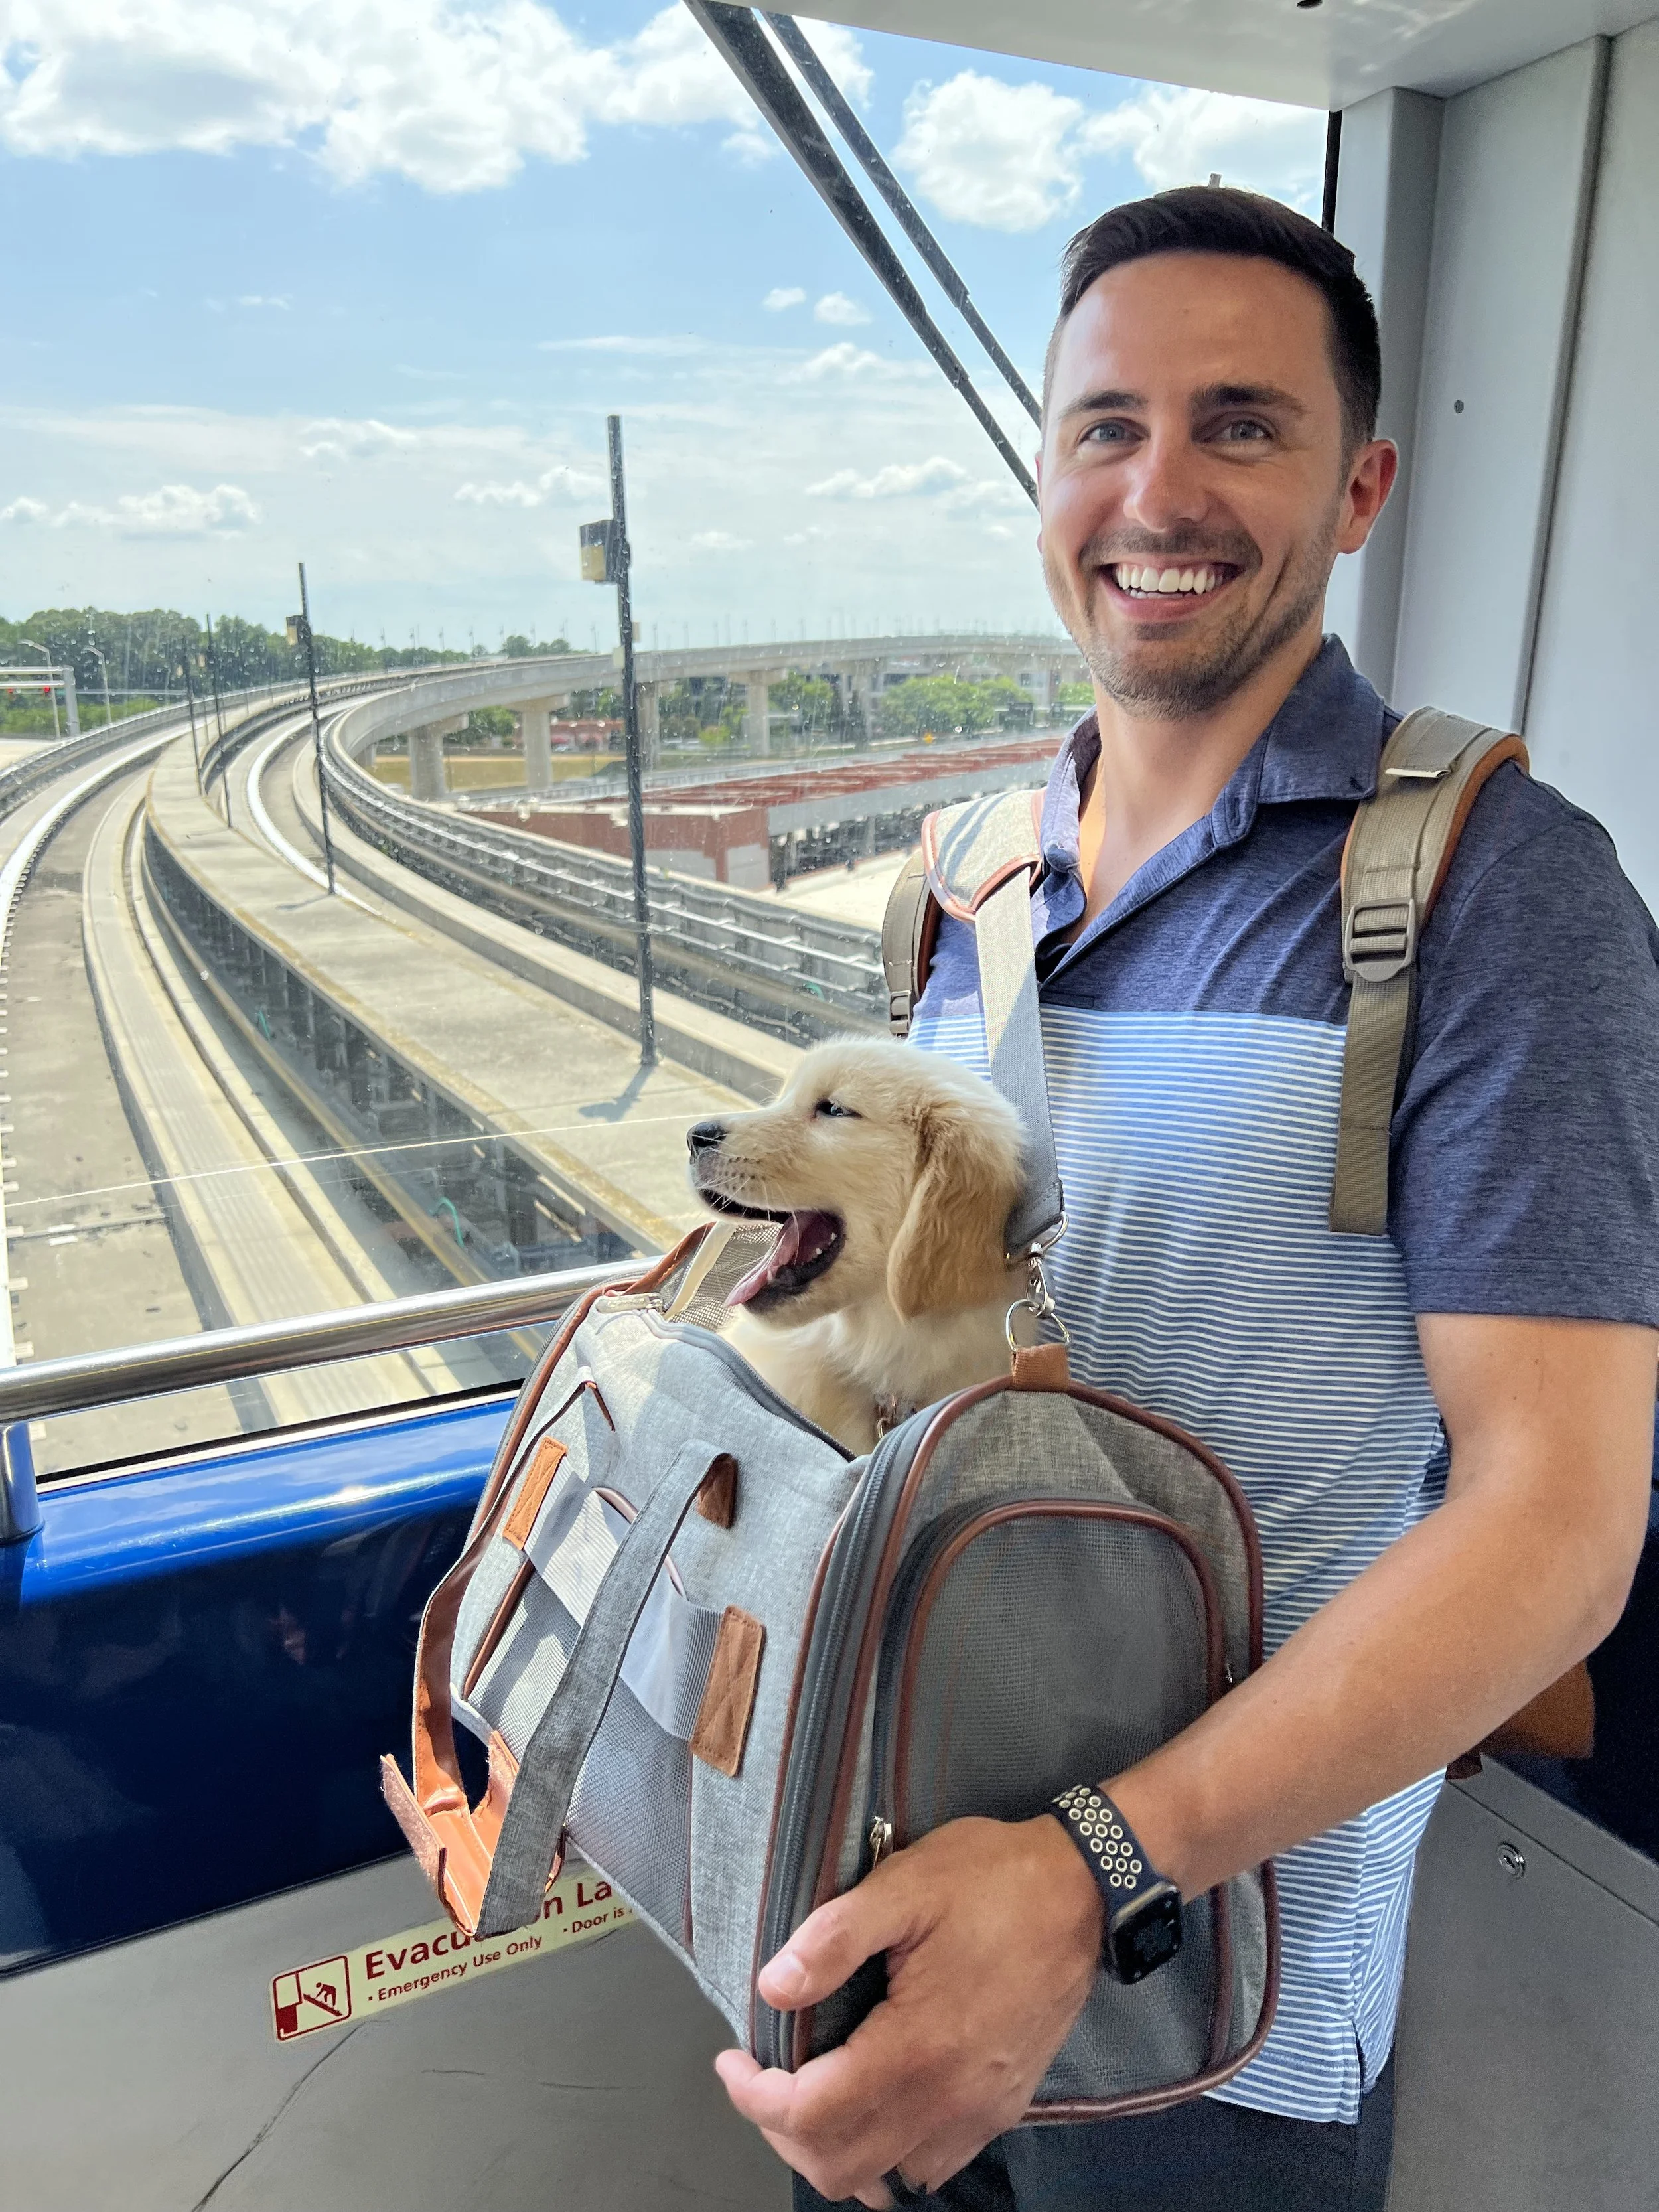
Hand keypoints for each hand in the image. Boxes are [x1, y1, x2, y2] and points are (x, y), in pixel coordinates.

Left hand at [715, 1814, 1103, 2205]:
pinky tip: (871, 2098)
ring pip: (884, 2175)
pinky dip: (885, 2150)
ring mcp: (981, 2112)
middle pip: (839, 2166)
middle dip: (783, 2130)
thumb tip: (772, 1986)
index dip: (754, 2098)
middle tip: (763, 2076)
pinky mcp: (1002, 2108)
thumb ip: (834, 1938)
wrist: (1085, 1891)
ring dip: (833, 2146)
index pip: (810, 2115)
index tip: (731, 2061)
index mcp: (918, 2048)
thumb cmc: (994, 1879)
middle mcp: (950, 2100)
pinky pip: (929, 2164)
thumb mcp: (906, 1884)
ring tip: (810, 2089)